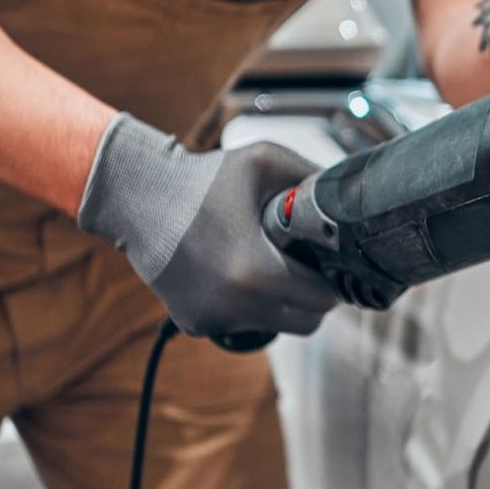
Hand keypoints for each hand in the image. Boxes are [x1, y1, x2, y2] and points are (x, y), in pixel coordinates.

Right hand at [77, 114, 337, 337]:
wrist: (138, 198)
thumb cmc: (204, 178)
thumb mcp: (265, 162)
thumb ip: (313, 178)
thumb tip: (351, 195)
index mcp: (255, 272)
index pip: (322, 300)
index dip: (331, 279)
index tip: (325, 262)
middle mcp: (233, 305)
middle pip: (306, 323)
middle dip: (311, 297)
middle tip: (305, 266)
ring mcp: (211, 319)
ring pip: (276, 327)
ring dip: (282, 304)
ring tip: (271, 265)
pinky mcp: (194, 323)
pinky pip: (242, 324)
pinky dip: (249, 306)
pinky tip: (237, 272)